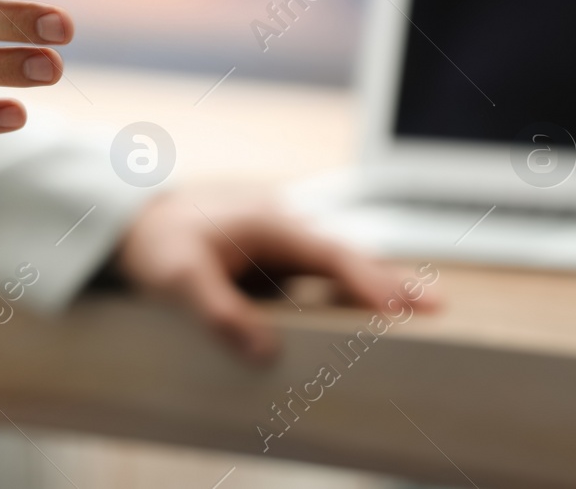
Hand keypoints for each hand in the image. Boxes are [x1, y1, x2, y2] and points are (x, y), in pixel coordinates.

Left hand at [112, 191, 440, 362]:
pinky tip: (374, 310)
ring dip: (375, 286)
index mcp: (267, 224)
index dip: (364, 279)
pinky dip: (349, 290)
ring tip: (424, 309)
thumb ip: (217, 311)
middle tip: (437, 306)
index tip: (396, 306)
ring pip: (338, 266)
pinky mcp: (278, 262)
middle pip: (346, 257)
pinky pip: (321, 276)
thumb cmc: (159, 244)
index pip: (328, 254)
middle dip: (390, 280)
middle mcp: (284, 229)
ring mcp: (283, 245)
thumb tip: (261, 352)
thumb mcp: (178, 277)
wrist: (139, 223)